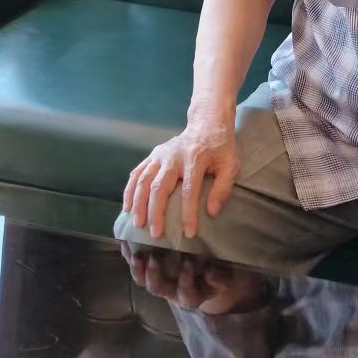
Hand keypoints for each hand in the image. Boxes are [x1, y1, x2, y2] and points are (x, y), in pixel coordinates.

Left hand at [119, 244, 268, 314]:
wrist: (210, 276)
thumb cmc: (219, 273)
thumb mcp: (225, 277)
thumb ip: (220, 277)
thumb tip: (210, 272)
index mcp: (191, 294)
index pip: (186, 293)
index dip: (186, 280)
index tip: (190, 263)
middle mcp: (171, 290)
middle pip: (157, 289)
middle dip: (154, 275)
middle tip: (155, 258)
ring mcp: (158, 280)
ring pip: (142, 280)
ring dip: (138, 268)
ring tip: (137, 254)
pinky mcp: (148, 269)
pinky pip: (135, 264)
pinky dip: (129, 253)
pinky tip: (126, 240)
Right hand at [122, 114, 238, 239]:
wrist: (207, 123)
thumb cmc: (220, 148)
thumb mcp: (231, 165)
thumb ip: (223, 188)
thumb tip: (212, 212)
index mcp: (195, 159)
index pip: (189, 190)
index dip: (188, 213)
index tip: (189, 232)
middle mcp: (173, 156)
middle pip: (160, 186)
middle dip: (155, 212)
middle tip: (155, 233)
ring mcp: (160, 155)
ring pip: (144, 180)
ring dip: (138, 203)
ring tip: (137, 223)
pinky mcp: (153, 155)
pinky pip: (137, 173)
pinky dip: (130, 190)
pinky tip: (127, 206)